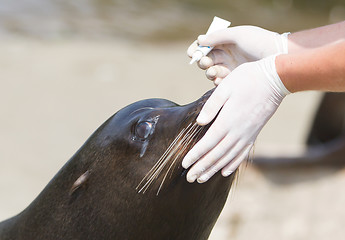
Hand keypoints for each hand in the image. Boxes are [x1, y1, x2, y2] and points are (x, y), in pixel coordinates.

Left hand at [182, 55, 289, 182]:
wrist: (275, 80)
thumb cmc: (247, 80)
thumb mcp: (225, 87)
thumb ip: (211, 106)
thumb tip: (199, 122)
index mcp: (227, 120)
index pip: (208, 143)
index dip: (195, 155)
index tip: (184, 164)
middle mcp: (237, 132)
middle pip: (216, 155)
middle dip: (201, 167)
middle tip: (189, 178)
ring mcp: (247, 135)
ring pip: (228, 157)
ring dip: (214, 169)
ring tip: (201, 179)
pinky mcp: (254, 134)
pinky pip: (242, 154)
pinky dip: (233, 164)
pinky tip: (225, 172)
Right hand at [187, 26, 289, 84]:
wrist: (277, 56)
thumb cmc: (259, 41)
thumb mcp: (238, 35)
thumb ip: (217, 37)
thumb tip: (200, 39)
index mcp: (225, 42)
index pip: (206, 45)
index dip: (197, 49)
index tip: (192, 53)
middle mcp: (226, 55)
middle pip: (206, 59)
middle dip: (202, 61)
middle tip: (205, 63)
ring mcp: (230, 68)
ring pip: (212, 71)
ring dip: (209, 72)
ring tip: (213, 72)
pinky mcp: (235, 80)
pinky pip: (221, 82)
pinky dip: (217, 82)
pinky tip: (219, 80)